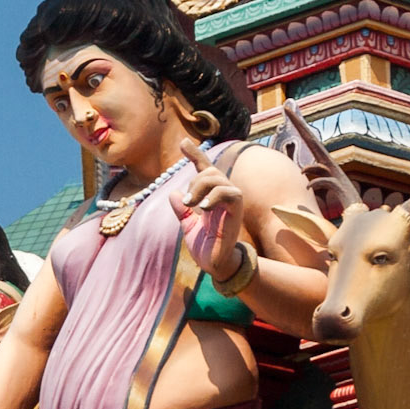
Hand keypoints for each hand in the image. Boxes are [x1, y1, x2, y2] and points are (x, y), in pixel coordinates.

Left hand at [171, 138, 243, 278]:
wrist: (214, 265)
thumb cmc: (205, 246)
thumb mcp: (187, 225)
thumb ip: (182, 209)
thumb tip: (173, 193)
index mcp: (211, 197)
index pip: (205, 169)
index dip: (195, 155)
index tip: (183, 143)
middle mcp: (223, 196)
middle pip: (210, 171)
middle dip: (195, 180)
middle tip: (187, 201)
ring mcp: (232, 203)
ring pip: (218, 178)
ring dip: (201, 187)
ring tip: (192, 204)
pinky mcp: (236, 212)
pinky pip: (231, 193)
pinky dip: (215, 196)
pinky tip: (203, 207)